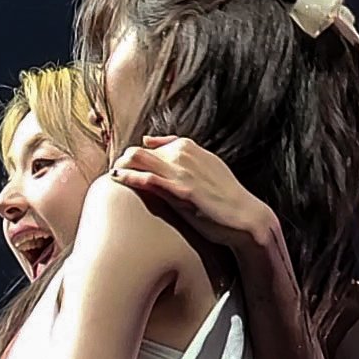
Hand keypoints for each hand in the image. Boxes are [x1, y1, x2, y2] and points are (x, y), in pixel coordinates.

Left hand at [110, 137, 273, 251]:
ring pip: (137, 159)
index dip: (132, 158)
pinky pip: (147, 179)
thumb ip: (180, 154)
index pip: (149, 146)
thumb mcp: (205, 166)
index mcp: (188, 146)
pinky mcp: (180, 191)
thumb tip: (148, 141)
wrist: (245, 218)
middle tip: (113, 176)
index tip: (123, 169)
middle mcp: (183, 153)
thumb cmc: (223, 198)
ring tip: (113, 178)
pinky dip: (129, 177)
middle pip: (138, 150)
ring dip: (121, 167)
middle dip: (121, 162)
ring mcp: (181, 171)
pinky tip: (117, 179)